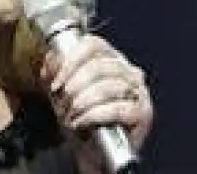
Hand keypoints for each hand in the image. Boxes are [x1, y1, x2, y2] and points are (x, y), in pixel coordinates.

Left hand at [39, 34, 153, 169]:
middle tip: (62, 101)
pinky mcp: (143, 113)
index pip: (91, 44)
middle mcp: (127, 70)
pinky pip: (118, 109)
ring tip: (71, 113)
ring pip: (108, 87)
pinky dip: (94, 115)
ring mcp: (138, 91)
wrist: (91, 152)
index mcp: (109, 58)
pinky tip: (81, 121)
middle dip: (74, 86)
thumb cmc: (79, 116)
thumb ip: (54, 70)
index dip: (70, 60)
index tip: (55, 81)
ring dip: (82, 102)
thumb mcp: (59, 90)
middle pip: (98, 66)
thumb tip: (52, 59)